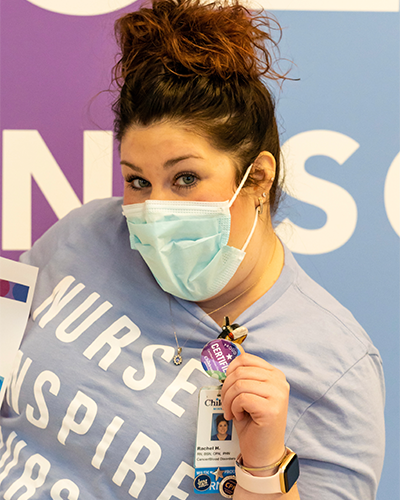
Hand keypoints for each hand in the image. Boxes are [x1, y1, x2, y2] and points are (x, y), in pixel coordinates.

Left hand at [221, 352, 288, 468]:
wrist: (263, 452)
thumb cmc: (252, 422)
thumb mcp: (247, 392)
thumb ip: (243, 372)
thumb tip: (234, 349)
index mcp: (274, 374)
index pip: (245, 358)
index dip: (229, 371)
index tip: (227, 386)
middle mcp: (279, 381)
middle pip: (239, 371)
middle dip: (226, 388)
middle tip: (226, 404)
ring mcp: (278, 394)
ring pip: (239, 384)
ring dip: (228, 400)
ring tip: (232, 411)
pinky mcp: (272, 408)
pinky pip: (242, 398)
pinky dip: (234, 408)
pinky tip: (240, 417)